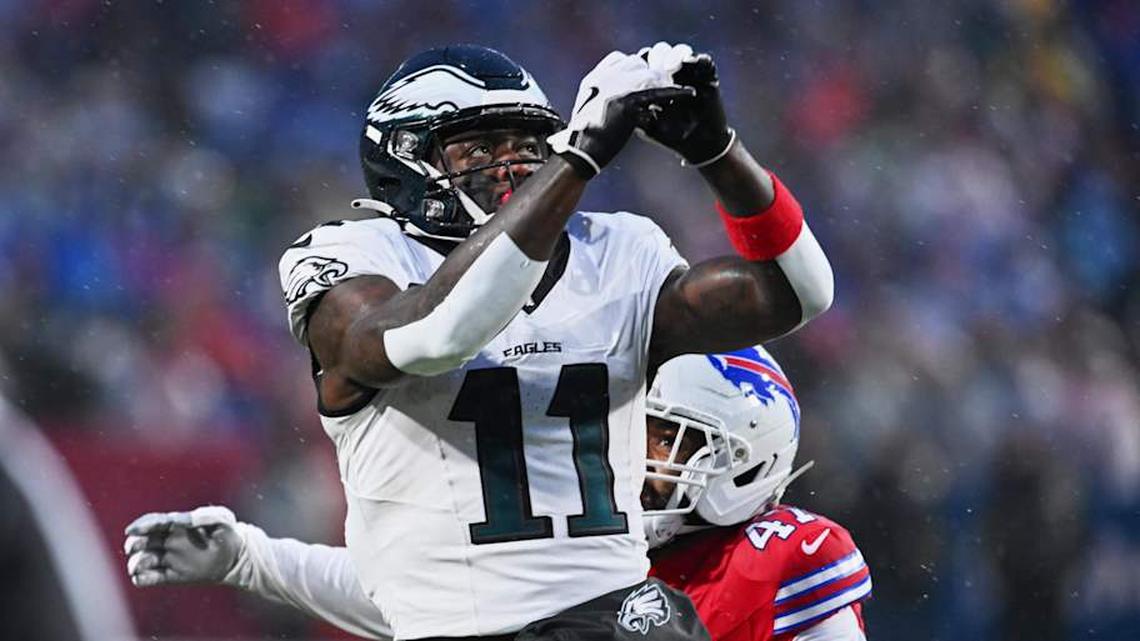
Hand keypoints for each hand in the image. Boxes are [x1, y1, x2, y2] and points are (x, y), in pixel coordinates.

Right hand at [123, 505, 242, 586]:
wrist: (236, 557)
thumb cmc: (228, 533)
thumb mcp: (220, 518)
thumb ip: (200, 516)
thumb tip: (177, 519)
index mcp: (177, 525)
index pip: (153, 523)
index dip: (141, 525)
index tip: (132, 530)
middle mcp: (169, 541)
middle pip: (142, 541)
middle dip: (134, 543)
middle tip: (135, 547)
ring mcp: (169, 558)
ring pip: (142, 560)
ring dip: (135, 563)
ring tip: (138, 567)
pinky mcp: (171, 576)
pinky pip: (150, 578)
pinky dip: (141, 579)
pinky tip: (141, 578)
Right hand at [548, 51, 693, 177]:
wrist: (580, 151)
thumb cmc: (584, 138)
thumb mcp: (588, 111)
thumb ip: (600, 99)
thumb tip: (615, 101)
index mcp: (593, 79)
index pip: (619, 58)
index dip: (634, 66)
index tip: (642, 77)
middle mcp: (604, 78)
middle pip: (637, 63)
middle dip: (651, 73)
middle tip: (662, 84)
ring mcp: (615, 88)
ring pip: (648, 75)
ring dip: (662, 81)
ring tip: (675, 91)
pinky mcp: (628, 102)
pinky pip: (658, 93)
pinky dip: (675, 92)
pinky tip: (688, 93)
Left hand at [637, 42, 734, 166]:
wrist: (698, 145)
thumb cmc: (670, 136)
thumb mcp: (647, 125)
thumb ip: (634, 114)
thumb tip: (617, 104)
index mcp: (655, 82)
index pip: (646, 62)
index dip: (642, 61)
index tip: (637, 67)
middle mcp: (672, 74)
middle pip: (661, 53)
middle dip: (658, 56)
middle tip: (655, 65)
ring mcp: (691, 74)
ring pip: (681, 52)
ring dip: (675, 55)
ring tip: (671, 65)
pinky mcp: (709, 77)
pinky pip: (705, 62)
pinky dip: (698, 59)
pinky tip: (689, 61)